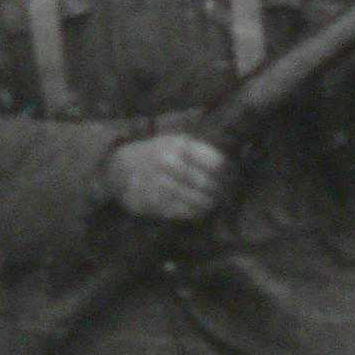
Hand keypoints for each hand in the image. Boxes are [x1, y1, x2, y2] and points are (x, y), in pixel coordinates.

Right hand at [106, 134, 232, 220]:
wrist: (121, 166)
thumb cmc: (157, 153)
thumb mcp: (177, 142)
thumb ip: (202, 151)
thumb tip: (232, 166)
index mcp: (179, 146)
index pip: (216, 163)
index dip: (229, 173)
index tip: (233, 178)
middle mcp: (169, 163)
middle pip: (207, 184)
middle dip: (221, 192)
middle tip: (227, 195)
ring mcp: (159, 184)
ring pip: (196, 200)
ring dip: (209, 204)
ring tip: (215, 203)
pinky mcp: (152, 202)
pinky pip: (182, 212)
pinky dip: (195, 213)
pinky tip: (200, 210)